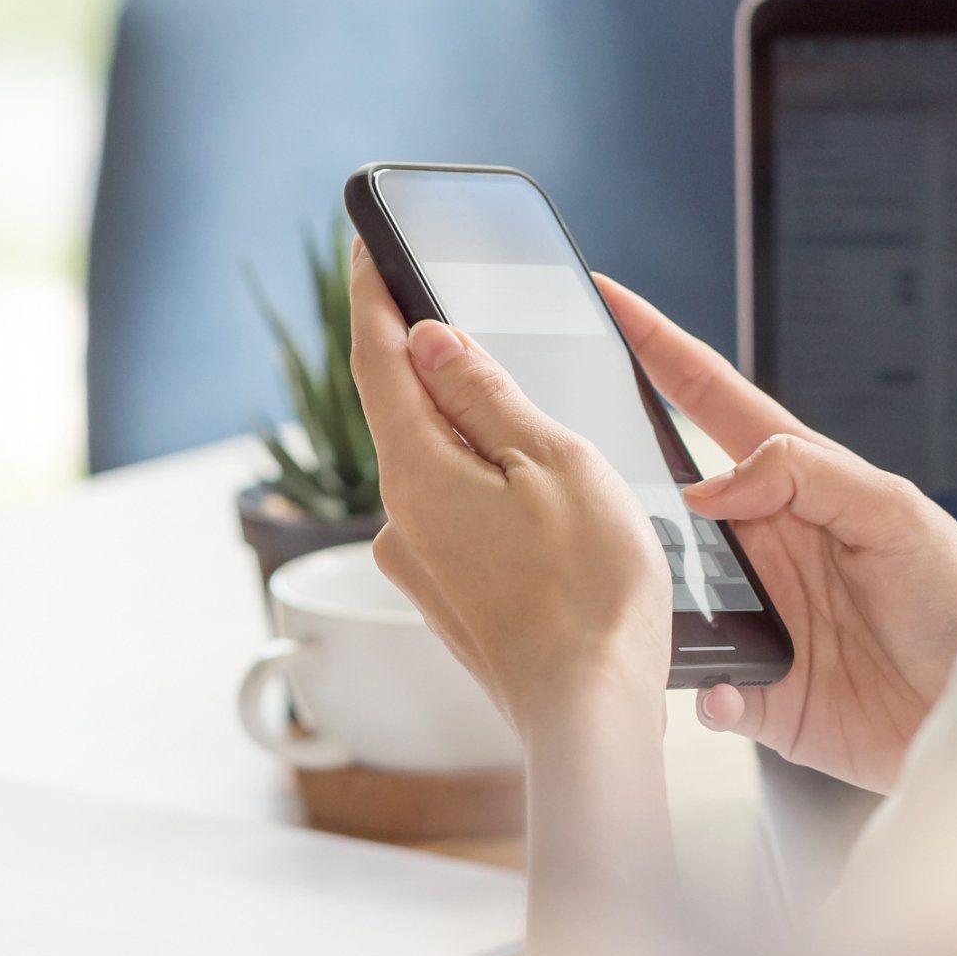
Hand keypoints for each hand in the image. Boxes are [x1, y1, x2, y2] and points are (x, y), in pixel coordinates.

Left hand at [346, 243, 669, 741]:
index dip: (370, 292)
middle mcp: (400, 518)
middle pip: (403, 410)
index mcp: (417, 471)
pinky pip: (454, 514)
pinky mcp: (447, 597)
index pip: (375, 357)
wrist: (591, 712)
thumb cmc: (590, 589)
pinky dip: (482, 485)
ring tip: (524, 412)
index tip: (365, 242)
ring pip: (435, 465)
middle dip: (428, 359)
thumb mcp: (553, 461)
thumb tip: (428, 340)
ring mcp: (420, 563)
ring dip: (466, 429)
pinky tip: (533, 495)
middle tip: (455, 306)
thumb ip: (485, 395)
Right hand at [596, 275, 956, 793]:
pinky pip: (701, 687)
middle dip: (614, 480)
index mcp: (794, 485)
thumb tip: (708, 487)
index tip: (610, 298)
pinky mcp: (756, 690)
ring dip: (647, 595)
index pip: (709, 400)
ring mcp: (753, 616)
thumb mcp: (896, 512)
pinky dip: (702, 689)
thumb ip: (805, 475)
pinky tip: (721, 687)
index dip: (659, 348)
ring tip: (636, 591)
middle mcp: (761, 546)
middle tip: (571, 463)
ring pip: (664, 594)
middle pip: (664, 499)